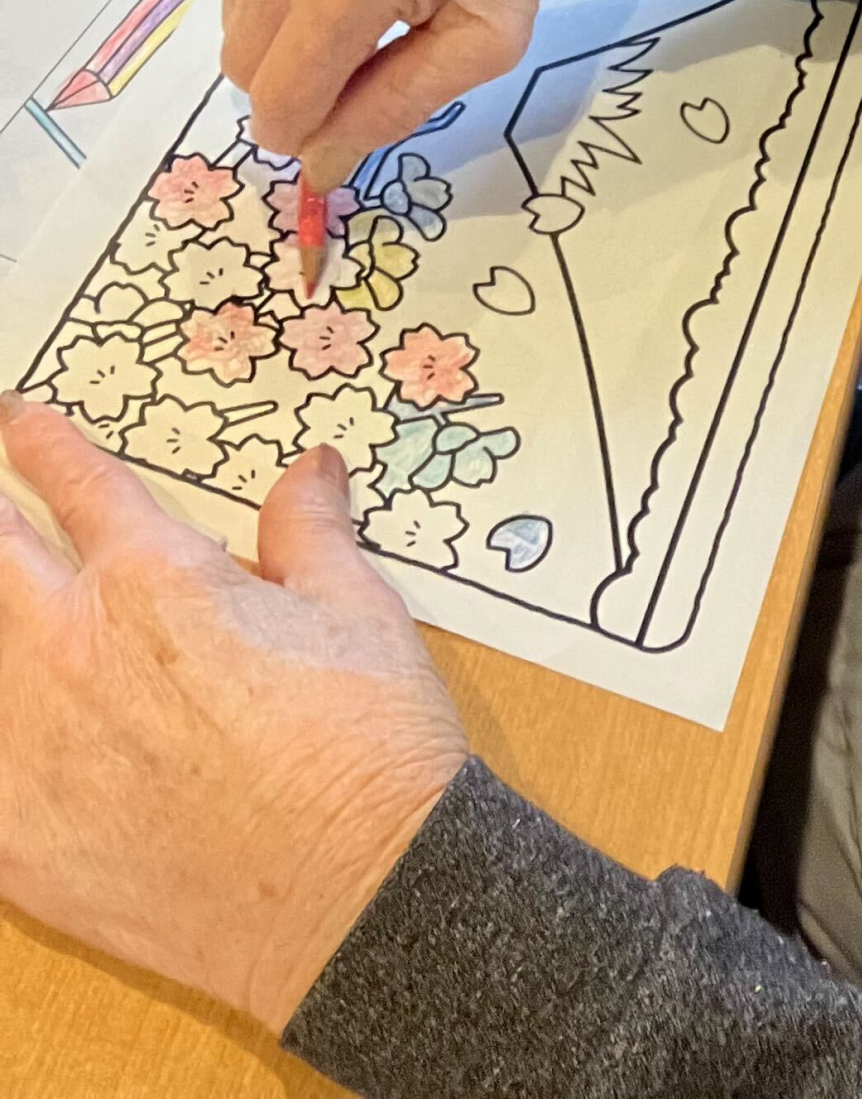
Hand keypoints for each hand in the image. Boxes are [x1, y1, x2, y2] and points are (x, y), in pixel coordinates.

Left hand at [0, 396, 466, 1034]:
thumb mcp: (357, 609)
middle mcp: (72, 651)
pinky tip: (11, 729)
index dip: (42, 443)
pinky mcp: (15, 841)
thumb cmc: (369, 746)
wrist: (355, 895)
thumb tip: (311, 469)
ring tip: (16, 614)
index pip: (78, 484)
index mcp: (156, 581)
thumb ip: (310, 530)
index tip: (20, 422)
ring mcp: (30, 751)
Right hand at [219, 0, 657, 191]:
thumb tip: (319, 167)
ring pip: (235, 10)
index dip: (308, 130)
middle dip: (298, 76)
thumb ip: (395, 109)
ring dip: (288, 19)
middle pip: (245, 62)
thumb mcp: (487, 40)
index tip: (342, 122)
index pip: (280, 101)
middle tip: (368, 45)